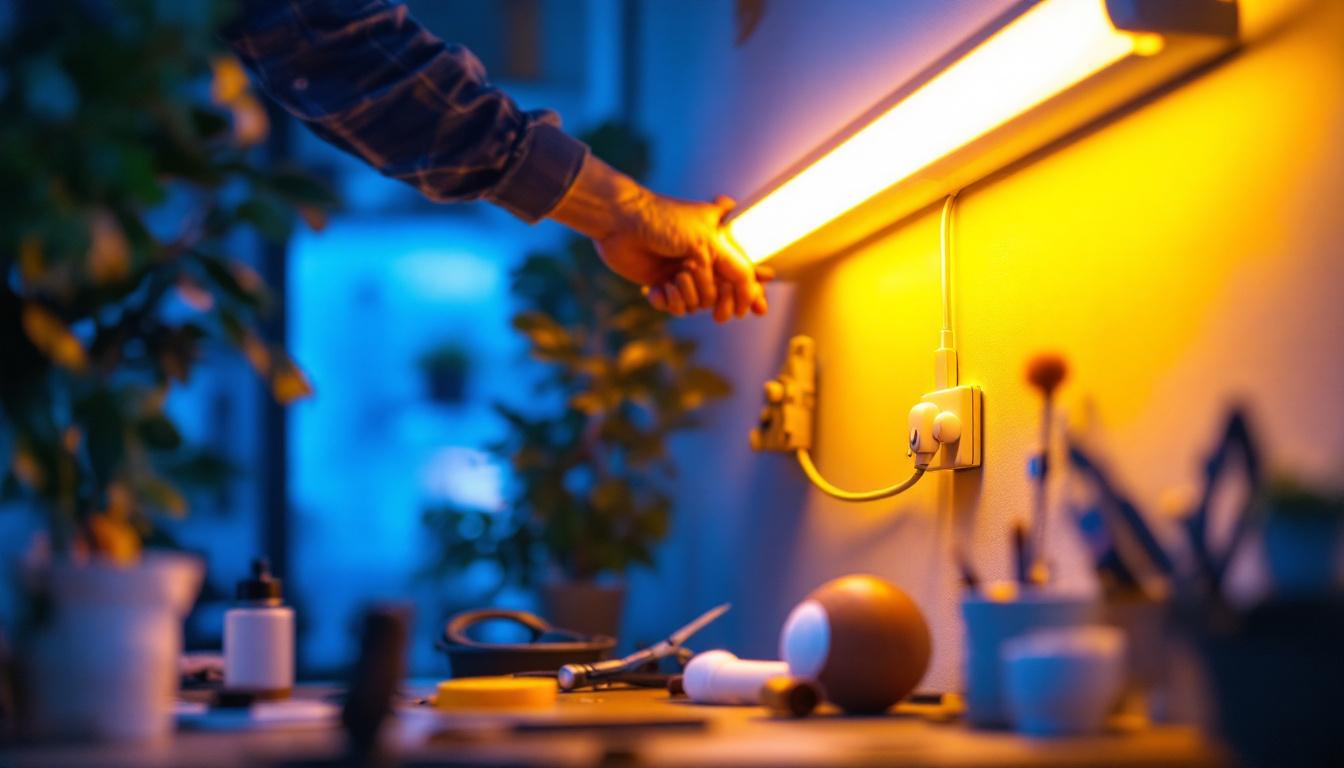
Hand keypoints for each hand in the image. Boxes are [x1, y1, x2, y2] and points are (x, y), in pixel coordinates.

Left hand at [548, 155, 766, 319]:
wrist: (620, 221)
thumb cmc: (665, 223)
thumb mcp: (706, 242)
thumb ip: (733, 268)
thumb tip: (751, 295)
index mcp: (719, 243)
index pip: (744, 273)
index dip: (753, 292)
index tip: (757, 310)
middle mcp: (703, 259)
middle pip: (722, 294)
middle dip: (716, 299)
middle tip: (719, 313)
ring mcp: (682, 272)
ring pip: (697, 303)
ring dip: (685, 297)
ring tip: (672, 281)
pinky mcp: (661, 283)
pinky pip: (674, 306)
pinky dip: (666, 301)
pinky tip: (657, 290)